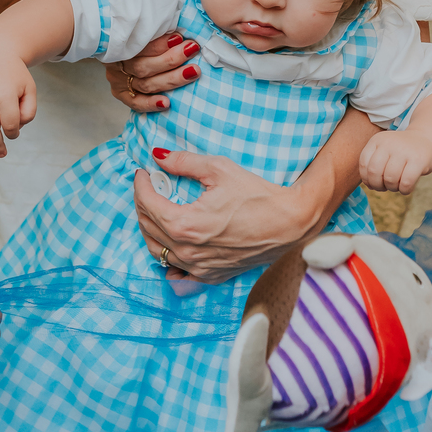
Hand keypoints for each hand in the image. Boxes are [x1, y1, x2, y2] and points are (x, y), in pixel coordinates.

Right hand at [105, 32, 200, 114]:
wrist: (121, 50)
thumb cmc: (138, 33)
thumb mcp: (142, 26)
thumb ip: (155, 25)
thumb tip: (177, 11)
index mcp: (119, 43)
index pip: (138, 47)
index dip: (159, 44)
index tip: (179, 37)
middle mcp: (117, 64)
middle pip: (144, 66)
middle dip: (171, 59)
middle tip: (192, 50)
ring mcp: (119, 81)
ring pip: (146, 83)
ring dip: (171, 78)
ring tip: (193, 71)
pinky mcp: (123, 94)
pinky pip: (136, 103)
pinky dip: (150, 103)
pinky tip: (166, 103)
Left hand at [134, 149, 314, 283]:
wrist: (289, 223)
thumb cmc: (258, 195)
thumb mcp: (219, 169)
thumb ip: (184, 162)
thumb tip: (158, 156)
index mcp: (185, 224)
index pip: (147, 204)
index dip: (141, 184)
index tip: (143, 173)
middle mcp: (187, 251)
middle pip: (148, 226)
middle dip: (143, 203)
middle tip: (151, 186)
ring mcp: (198, 267)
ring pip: (157, 251)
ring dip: (150, 228)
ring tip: (157, 209)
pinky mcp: (210, 276)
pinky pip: (177, 273)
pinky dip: (167, 258)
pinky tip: (171, 243)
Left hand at [359, 129, 431, 194]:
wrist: (427, 141)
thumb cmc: (401, 152)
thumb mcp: (384, 150)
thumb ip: (373, 165)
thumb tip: (369, 185)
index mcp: (377, 140)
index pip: (364, 164)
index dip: (367, 178)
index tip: (374, 182)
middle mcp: (389, 143)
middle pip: (374, 172)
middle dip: (378, 185)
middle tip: (385, 187)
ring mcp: (404, 150)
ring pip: (390, 179)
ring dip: (392, 188)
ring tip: (397, 185)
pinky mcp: (419, 160)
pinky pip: (406, 183)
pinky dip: (404, 190)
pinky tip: (406, 188)